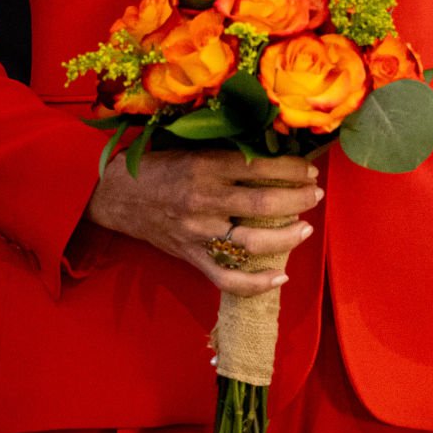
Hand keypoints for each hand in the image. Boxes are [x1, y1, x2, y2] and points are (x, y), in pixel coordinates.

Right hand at [86, 146, 320, 295]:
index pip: (260, 167)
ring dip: (287, 237)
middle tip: (315, 194)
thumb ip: (230, 153)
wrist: (117, 196)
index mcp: (205, 167)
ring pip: (252, 243)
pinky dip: (256, 283)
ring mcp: (198, 233)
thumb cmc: (161, 166)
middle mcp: (204, 201)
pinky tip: (281, 276)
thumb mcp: (193, 148)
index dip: (293, 169)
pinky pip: (227, 279)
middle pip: (264, 205)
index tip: (311, 170)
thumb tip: (277, 151)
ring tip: (305, 228)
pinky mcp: (192, 257)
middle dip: (298, 199)